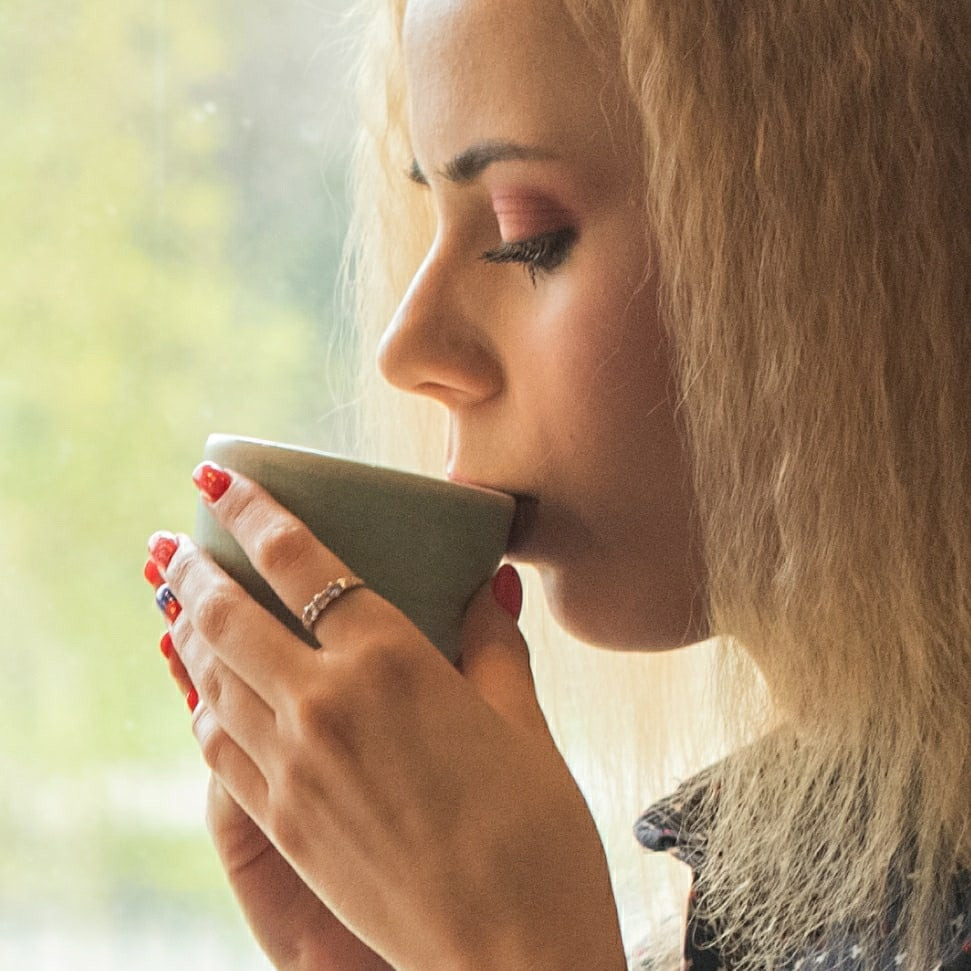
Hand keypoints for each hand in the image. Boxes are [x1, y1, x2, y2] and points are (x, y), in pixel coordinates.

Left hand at [147, 465, 625, 969]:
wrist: (509, 952)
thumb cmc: (534, 832)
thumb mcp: (524, 721)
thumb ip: (493, 645)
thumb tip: (489, 587)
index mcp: (392, 662)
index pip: (301, 561)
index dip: (252, 509)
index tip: (218, 477)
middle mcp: (327, 703)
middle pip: (229, 616)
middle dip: (191, 569)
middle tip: (168, 543)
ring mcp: (294, 767)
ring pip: (211, 679)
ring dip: (185, 633)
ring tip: (172, 605)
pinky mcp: (283, 822)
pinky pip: (218, 746)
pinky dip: (201, 705)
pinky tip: (203, 694)